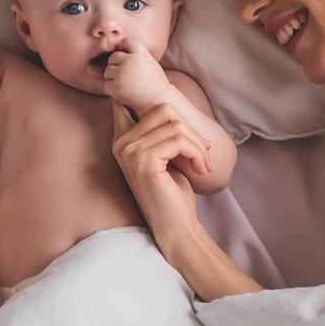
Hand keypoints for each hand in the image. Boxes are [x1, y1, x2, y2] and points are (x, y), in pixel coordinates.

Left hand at [102, 42, 177, 116]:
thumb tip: (115, 48)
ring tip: (126, 84)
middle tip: (128, 76)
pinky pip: (105, 85)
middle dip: (117, 66)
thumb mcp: (148, 61)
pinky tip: (123, 91)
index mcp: (140, 53)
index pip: (126, 41)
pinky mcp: (115, 87)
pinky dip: (111, 89)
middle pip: (112, 58)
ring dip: (113, 78)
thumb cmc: (153, 82)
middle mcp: (130, 61)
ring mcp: (122, 74)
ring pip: (107, 71)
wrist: (158, 101)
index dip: (124, 48)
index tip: (128, 58)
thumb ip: (134, 54)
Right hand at [111, 100, 207, 252]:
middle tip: (202, 151)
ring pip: (176, 125)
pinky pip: (179, 140)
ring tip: (203, 164)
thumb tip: (170, 102)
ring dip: (198, 145)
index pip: (129, 100)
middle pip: (163, 109)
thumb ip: (161, 130)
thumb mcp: (165, 154)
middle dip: (190, 128)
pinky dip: (197, 153)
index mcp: (122, 139)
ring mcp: (130, 151)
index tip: (176, 120)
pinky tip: (201, 169)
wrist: (175, 227)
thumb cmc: (172, 192)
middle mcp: (121, 143)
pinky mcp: (145, 161)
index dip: (153, 98)